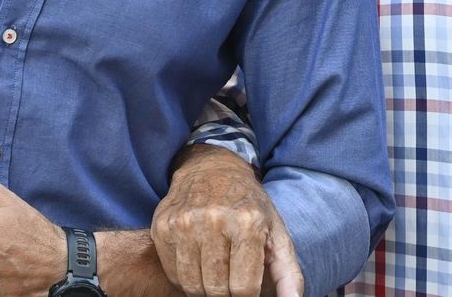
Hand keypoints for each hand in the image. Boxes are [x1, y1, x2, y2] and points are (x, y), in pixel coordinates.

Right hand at [152, 145, 302, 296]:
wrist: (212, 168)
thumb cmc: (249, 206)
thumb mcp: (276, 233)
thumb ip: (289, 275)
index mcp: (247, 222)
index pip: (243, 289)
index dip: (246, 296)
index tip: (247, 287)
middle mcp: (214, 220)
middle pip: (216, 290)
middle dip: (226, 293)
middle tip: (230, 279)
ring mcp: (184, 223)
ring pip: (192, 286)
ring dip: (205, 288)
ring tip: (215, 272)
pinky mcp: (162, 226)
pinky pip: (173, 274)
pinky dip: (185, 278)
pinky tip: (197, 261)